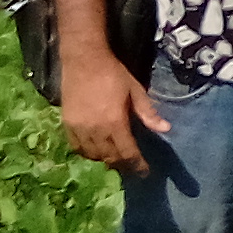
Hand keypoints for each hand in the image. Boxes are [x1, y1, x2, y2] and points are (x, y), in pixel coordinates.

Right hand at [61, 53, 169, 174]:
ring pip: (93, 155)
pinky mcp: (67, 125)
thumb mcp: (135, 91)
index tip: (145, 172)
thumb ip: (148, 113)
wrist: (84, 60)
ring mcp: (79, 129)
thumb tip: (165, 129)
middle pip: (110, 157)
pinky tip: (96, 151)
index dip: (138, 164)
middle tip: (133, 166)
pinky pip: (77, 148)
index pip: (127, 152)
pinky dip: (88, 153)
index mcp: (114, 122)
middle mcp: (95, 130)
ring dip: (106, 160)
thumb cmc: (113, 73)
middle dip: (123, 164)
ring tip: (117, 159)